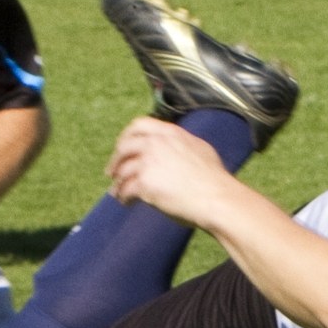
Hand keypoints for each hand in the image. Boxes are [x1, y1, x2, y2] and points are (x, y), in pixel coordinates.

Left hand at [107, 117, 236, 228]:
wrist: (215, 197)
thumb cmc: (213, 179)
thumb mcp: (200, 149)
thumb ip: (182, 144)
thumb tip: (175, 147)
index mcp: (170, 133)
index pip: (139, 125)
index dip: (127, 136)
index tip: (123, 147)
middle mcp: (156, 143)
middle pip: (124, 147)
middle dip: (115, 160)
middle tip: (112, 172)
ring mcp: (148, 162)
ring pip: (122, 170)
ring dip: (118, 182)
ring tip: (117, 193)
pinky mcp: (144, 183)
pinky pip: (125, 189)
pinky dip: (123, 197)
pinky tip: (127, 203)